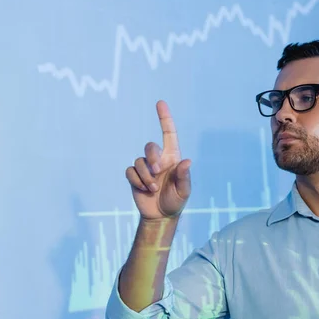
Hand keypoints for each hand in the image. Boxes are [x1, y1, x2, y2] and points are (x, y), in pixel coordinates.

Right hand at [125, 100, 191, 219]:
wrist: (161, 216)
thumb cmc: (176, 201)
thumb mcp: (184, 191)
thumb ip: (184, 176)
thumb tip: (187, 161)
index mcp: (172, 158)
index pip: (169, 134)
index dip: (165, 118)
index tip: (160, 103)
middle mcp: (158, 160)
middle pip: (150, 146)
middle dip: (151, 157)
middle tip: (157, 172)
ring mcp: (145, 168)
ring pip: (139, 162)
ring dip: (146, 176)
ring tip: (153, 189)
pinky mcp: (134, 177)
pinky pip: (130, 172)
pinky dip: (137, 181)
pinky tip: (144, 191)